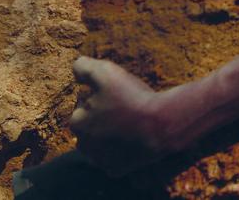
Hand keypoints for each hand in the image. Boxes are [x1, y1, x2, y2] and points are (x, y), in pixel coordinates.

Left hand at [70, 56, 170, 174]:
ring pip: (100, 143)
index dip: (99, 96)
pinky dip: (121, 149)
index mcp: (77, 123)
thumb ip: (84, 67)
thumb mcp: (107, 72)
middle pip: (90, 126)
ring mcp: (99, 160)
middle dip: (101, 117)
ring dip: (109, 134)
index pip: (82, 106)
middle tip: (124, 107)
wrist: (164, 125)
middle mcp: (83, 145)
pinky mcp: (115, 170)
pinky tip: (134, 138)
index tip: (116, 94)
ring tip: (130, 122)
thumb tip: (75, 68)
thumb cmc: (133, 98)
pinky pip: (114, 157)